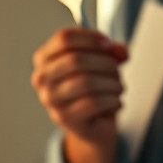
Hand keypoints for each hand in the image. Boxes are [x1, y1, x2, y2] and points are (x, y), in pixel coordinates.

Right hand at [31, 27, 128, 162]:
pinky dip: (112, 100)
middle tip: (117, 70)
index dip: (91, 38)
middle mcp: (42, 78)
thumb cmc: (93, 89)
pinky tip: (115, 101)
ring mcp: (51, 100)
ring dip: (111, 83)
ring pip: (86, 82)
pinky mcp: (64, 118)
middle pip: (75, 59)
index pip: (64, 38)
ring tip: (118, 87)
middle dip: (105, 62)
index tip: (109, 44)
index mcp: (45, 58)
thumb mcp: (102, 63)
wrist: (93, 124)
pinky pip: (93, 103)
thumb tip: (120, 51)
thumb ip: (112, 52)